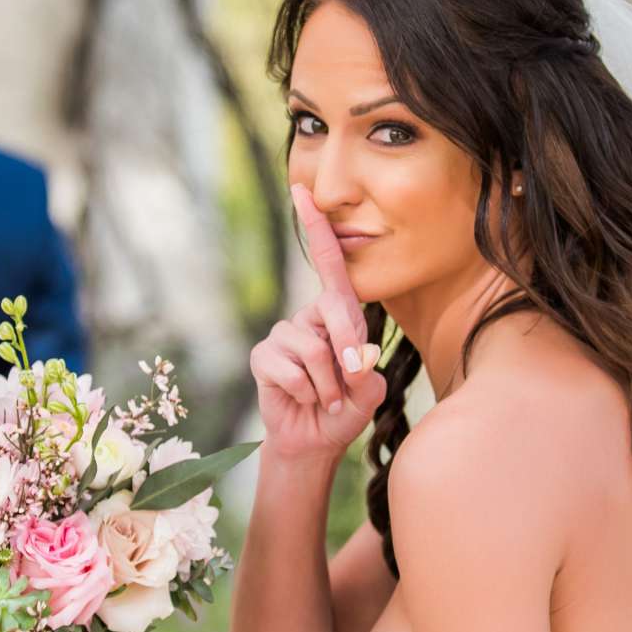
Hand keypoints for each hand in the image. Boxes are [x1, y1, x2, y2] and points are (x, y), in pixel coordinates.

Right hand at [251, 185, 387, 461]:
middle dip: (348, 350)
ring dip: (329, 385)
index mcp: (337, 313)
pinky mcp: (264, 357)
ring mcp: (283, 335)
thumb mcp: (368, 391)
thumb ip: (367, 372)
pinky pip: (291, 370)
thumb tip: (351, 356)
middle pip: (332, 312)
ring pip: (313, 349)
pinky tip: (304, 400)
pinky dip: (308, 393)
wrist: (314, 441)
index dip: (316, 226)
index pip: (328, 262)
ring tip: (327, 400)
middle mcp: (308, 316)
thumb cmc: (345, 409)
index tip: (303, 189)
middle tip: (351, 384)